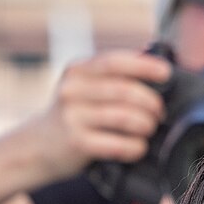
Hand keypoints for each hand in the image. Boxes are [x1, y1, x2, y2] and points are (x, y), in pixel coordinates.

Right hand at [29, 50, 171, 181]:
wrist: (37, 146)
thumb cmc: (72, 115)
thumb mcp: (82, 87)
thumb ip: (110, 75)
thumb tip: (151, 56)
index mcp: (77, 71)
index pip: (114, 62)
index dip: (144, 66)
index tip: (166, 73)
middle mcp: (72, 90)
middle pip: (123, 91)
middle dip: (150, 102)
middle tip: (159, 112)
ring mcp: (72, 117)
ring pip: (123, 117)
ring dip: (145, 124)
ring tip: (150, 128)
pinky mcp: (76, 143)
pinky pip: (117, 144)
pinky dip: (135, 146)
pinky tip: (139, 147)